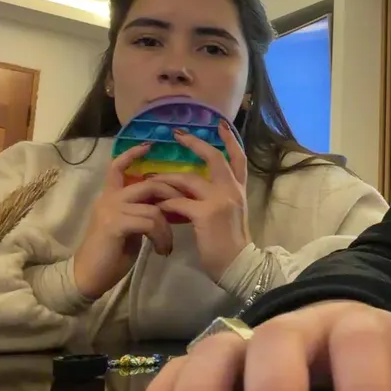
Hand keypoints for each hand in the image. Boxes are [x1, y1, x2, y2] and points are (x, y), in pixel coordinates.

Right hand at [72, 143, 181, 299]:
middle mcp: (109, 198)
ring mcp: (110, 209)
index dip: (133, 155)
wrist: (89, 277)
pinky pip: (150, 222)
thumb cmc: (110, 255)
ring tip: (168, 245)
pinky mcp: (114, 224)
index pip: (118, 167)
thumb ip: (141, 213)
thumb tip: (167, 206)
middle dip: (173, 195)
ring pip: (154, 207)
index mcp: (111, 197)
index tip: (150, 145)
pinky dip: (161, 236)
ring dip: (168, 228)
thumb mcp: (129, 229)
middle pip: (149, 184)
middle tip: (186, 213)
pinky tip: (161, 250)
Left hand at [149, 121, 249, 281]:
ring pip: (189, 180)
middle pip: (214, 159)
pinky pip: (178, 202)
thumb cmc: (231, 244)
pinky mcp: (205, 214)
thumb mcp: (230, 215)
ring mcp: (219, 201)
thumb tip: (193, 191)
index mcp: (239, 190)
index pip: (238, 158)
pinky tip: (155, 206)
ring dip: (168, 178)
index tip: (219, 124)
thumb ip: (217, 199)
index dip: (229, 140)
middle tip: (178, 133)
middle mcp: (232, 190)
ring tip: (152, 178)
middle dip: (195, 143)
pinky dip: (165, 203)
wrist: (238, 265)